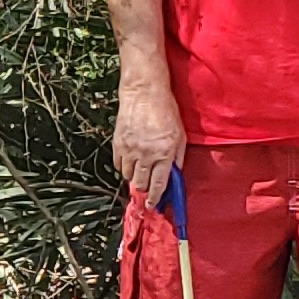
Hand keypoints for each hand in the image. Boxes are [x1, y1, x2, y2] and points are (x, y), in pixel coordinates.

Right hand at [112, 79, 185, 195]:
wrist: (144, 92)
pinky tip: (131, 160)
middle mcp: (146, 155)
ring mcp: (130, 150)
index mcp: (164, 154)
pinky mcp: (118, 144)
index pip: (159, 185)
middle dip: (144, 190)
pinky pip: (118, 165)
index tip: (153, 205)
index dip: (155, 198)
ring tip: (140, 169)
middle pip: (141, 184)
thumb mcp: (180, 135)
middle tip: (146, 188)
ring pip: (128, 176)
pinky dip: (124, 167)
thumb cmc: (166, 110)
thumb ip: (177, 158)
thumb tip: (174, 175)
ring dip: (135, 177)